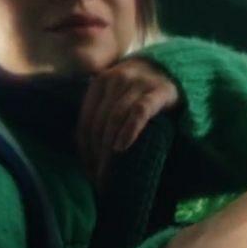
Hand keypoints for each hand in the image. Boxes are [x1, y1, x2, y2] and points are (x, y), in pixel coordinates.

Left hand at [76, 58, 179, 185]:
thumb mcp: (115, 95)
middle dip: (96, 154)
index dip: (84, 148)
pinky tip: (122, 147)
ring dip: (108, 148)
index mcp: (100, 83)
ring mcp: (138, 84)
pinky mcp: (158, 91)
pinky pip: (139, 112)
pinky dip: (129, 130)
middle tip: (98, 178)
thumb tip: (73, 141)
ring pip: (115, 118)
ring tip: (108, 172)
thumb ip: (98, 112)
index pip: (86, 120)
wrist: (173, 69)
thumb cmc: (139, 89)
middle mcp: (116, 79)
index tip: (87, 170)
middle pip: (99, 123)